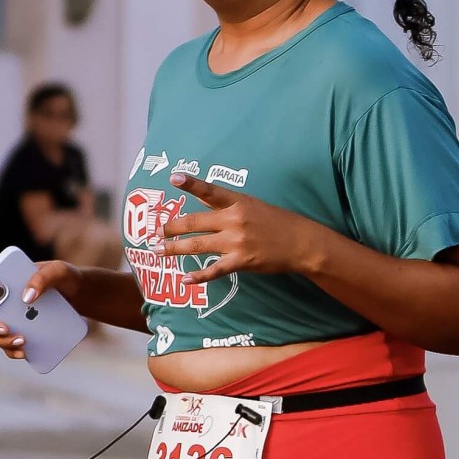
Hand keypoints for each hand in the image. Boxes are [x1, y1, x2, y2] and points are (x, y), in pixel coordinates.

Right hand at [0, 261, 81, 360]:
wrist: (82, 297)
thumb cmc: (67, 279)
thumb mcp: (59, 272)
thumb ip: (43, 278)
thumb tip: (26, 297)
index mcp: (8, 278)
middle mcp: (5, 299)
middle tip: (5, 330)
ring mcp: (12, 317)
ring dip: (1, 341)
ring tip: (21, 343)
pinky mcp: (23, 332)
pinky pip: (10, 345)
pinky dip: (12, 351)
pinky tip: (24, 352)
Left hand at [160, 173, 318, 282]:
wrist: (302, 243)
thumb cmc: (278, 223)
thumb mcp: (253, 206)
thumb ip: (226, 205)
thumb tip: (200, 200)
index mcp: (238, 202)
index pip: (210, 191)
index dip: (191, 184)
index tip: (173, 178)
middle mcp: (234, 219)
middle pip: (194, 222)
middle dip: (172, 228)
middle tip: (156, 232)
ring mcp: (237, 241)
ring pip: (198, 245)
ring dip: (175, 249)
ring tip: (158, 251)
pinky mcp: (242, 261)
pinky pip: (215, 270)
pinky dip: (199, 276)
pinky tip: (186, 279)